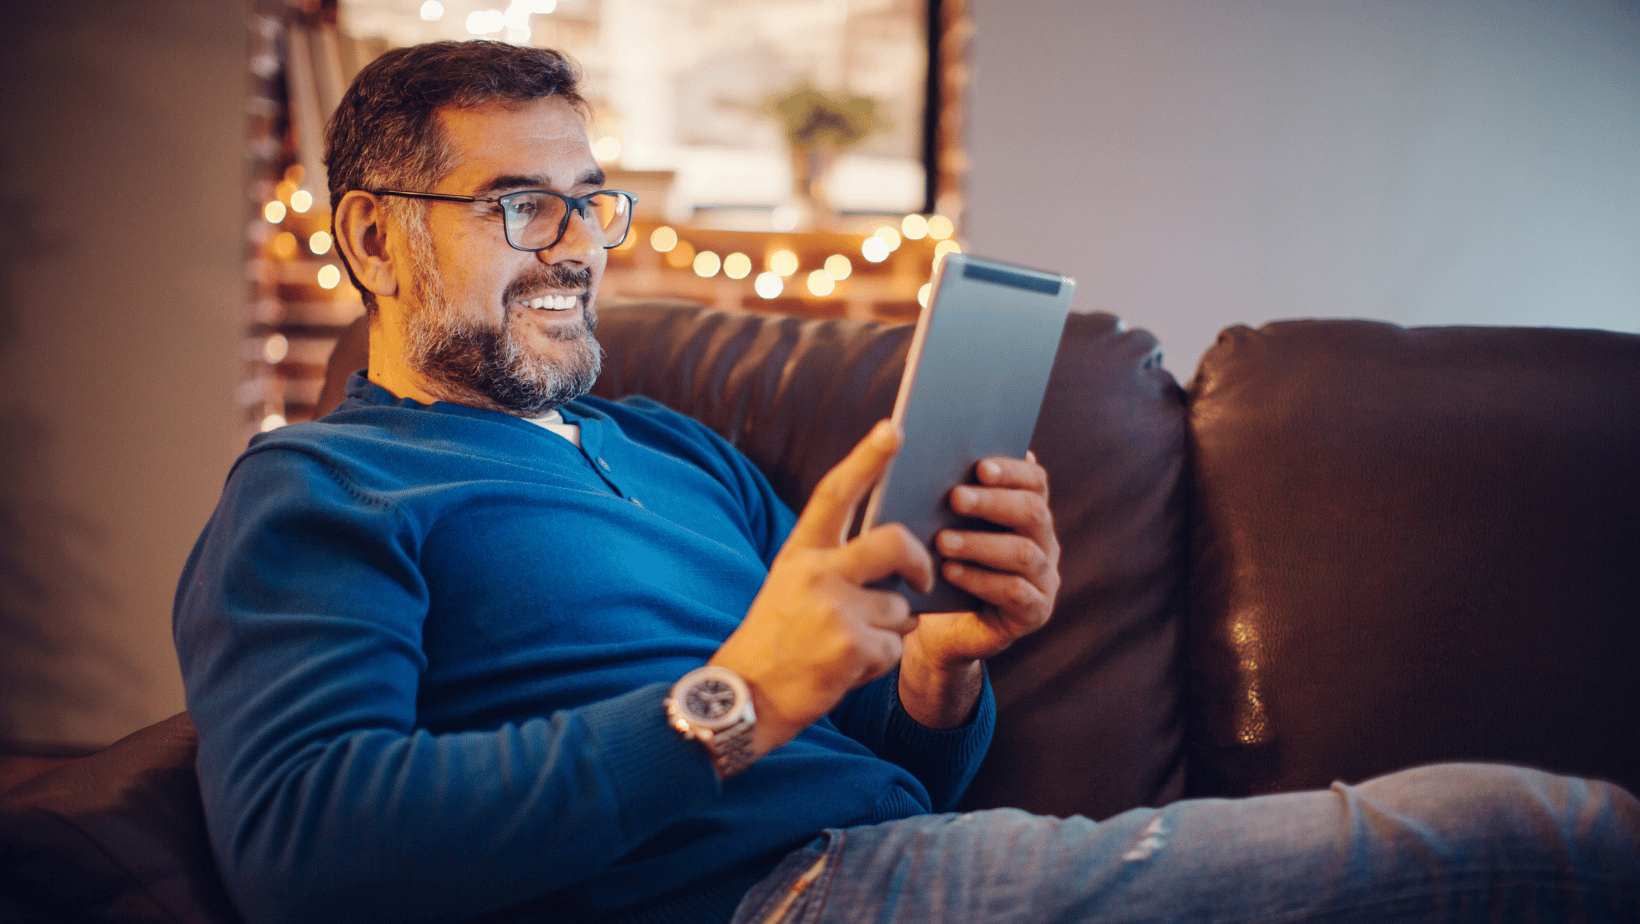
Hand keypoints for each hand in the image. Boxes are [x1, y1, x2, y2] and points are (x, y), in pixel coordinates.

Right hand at [711, 421, 934, 758]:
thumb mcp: (791, 586)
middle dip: (920, 562)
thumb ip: (835, 563)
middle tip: (921, 579)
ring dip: (889, 630)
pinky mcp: (851, 647)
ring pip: (902, 607)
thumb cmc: (776, 640)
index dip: (867, 459)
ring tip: (848, 646)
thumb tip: (899, 552)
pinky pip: (895, 646)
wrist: (744, 699)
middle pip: (897, 542)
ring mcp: (835, 609)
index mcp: (800, 552)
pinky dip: (880, 662)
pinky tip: (846, 670)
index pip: (836, 493)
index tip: (894, 428)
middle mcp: (817, 573)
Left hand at [898, 453, 1059, 726]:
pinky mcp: (1035, 612)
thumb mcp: (944, 529)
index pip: (1036, 482)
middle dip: (992, 502)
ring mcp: (1045, 579)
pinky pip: (1015, 592)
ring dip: (980, 544)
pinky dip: (980, 579)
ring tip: (942, 541)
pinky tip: (950, 572)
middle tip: (954, 497)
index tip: (979, 466)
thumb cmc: (941, 566)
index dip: (1012, 470)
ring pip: (1024, 552)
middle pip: (1033, 512)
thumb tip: (935, 459)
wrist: (941, 630)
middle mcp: (1045, 542)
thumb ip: (953, 499)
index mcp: (1029, 513)